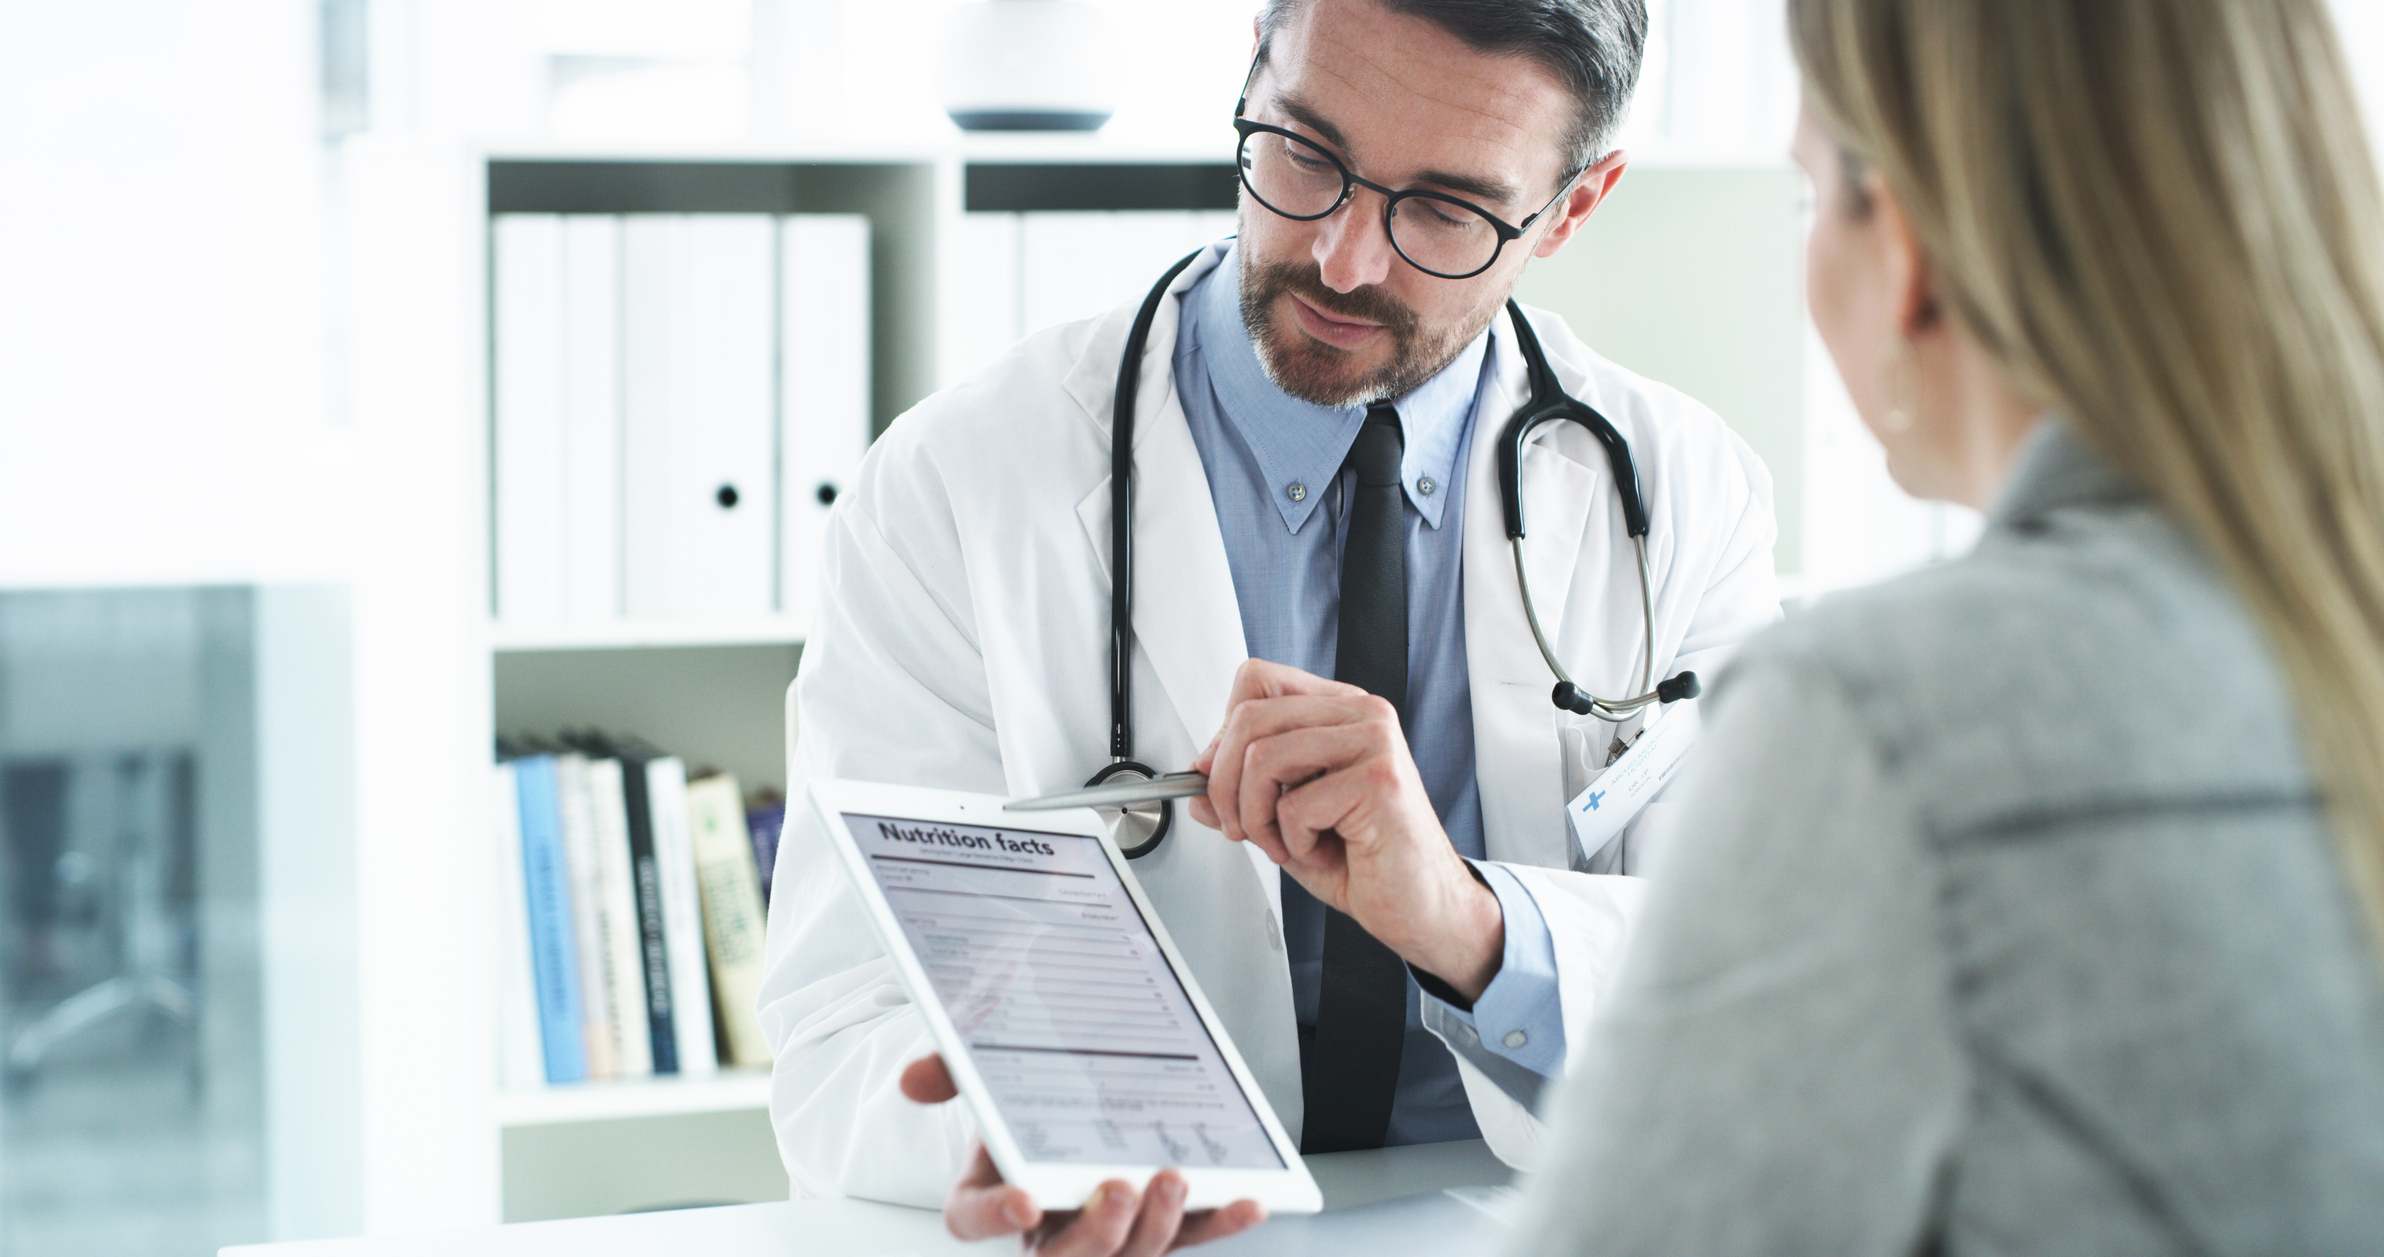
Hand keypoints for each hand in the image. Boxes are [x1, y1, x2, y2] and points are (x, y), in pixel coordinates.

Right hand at [899, 1054, 1266, 1253]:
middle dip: (1096, 1235)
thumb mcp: (984, 1066)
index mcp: (991, 1191)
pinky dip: (1222, 1223)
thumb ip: (951, 1069)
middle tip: (1118, 1188)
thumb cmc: (1026, 1088)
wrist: (1074, 1083)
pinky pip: (1192, 1239)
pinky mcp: (1157, 1227)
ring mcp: (1105, 1232)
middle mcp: (1048, 1226)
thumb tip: (913, 1079)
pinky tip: (1248, 1203)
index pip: (971, 1222)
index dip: (994, 1217)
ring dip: (1156, 1229)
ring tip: (1174, 1180)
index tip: (1023, 1199)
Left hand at [1188, 658, 1505, 1001]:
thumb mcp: (1287, 822)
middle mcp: (1361, 714)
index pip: (1256, 680)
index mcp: (1340, 710)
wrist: (1424, 907)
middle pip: (1248, 717)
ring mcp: (1374, 741)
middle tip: (1240, 827)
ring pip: (1262, 757)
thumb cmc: (1368, 862)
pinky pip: (1293, 804)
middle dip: (1223, 785)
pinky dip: (1292, 841)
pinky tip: (1323, 850)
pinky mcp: (1380, 780)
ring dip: (1256, 817)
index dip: (1222, 734)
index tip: (1216, 778)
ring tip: (1283, 843)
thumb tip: (1195, 783)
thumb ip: (1244, 795)